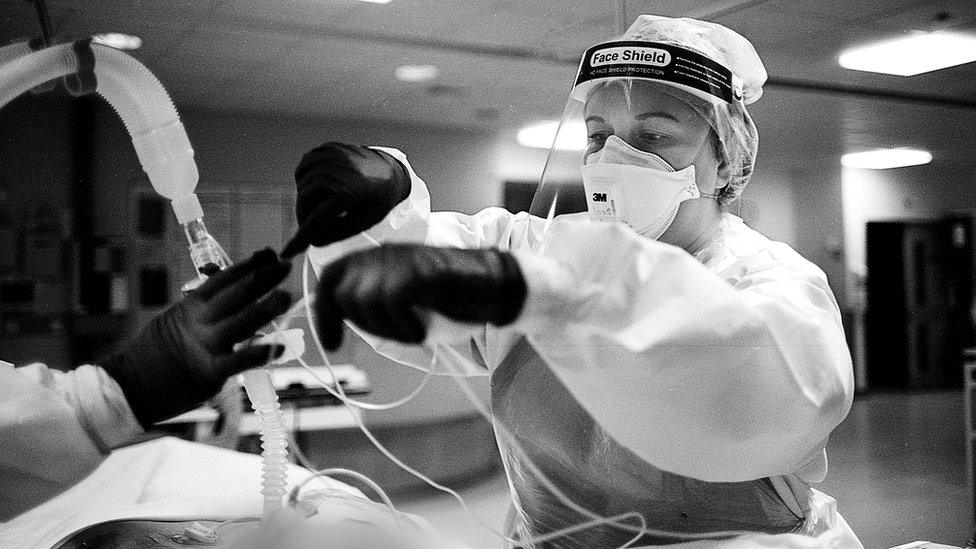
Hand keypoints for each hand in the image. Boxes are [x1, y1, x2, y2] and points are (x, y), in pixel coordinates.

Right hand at [101, 249, 292, 427]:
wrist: (130, 386)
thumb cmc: (157, 352)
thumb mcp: (176, 319)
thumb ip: (203, 306)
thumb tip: (231, 288)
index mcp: (191, 305)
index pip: (224, 278)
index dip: (248, 265)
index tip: (270, 254)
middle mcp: (200, 321)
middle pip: (238, 293)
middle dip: (264, 278)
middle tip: (285, 267)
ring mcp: (206, 346)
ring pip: (243, 320)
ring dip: (268, 307)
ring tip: (286, 296)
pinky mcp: (210, 373)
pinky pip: (241, 360)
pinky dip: (263, 352)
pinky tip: (281, 347)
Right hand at [282, 143, 411, 257]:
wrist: (392, 171)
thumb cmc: (381, 199)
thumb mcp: (366, 221)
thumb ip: (339, 233)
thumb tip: (314, 241)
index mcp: (349, 191)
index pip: (316, 218)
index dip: (301, 238)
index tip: (287, 252)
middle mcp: (337, 171)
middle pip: (304, 200)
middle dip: (305, 217)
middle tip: (314, 227)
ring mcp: (331, 156)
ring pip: (301, 185)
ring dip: (307, 199)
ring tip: (325, 205)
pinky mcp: (326, 149)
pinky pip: (304, 168)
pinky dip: (307, 180)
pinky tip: (321, 187)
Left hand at [314, 244, 526, 349]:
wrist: (494, 288)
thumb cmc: (449, 299)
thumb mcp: (400, 305)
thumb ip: (368, 305)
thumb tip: (328, 317)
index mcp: (375, 257)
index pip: (331, 279)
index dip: (323, 313)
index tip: (331, 344)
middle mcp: (384, 252)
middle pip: (345, 295)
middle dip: (366, 326)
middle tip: (398, 332)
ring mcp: (402, 258)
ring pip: (366, 301)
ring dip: (389, 329)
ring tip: (415, 330)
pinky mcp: (421, 269)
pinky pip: (393, 302)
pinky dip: (405, 327)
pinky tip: (421, 331)